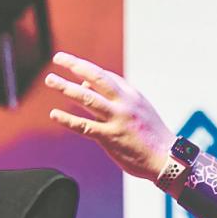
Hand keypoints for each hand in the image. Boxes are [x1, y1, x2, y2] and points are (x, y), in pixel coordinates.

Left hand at [45, 52, 175, 180]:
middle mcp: (124, 103)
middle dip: (76, 65)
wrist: (166, 159)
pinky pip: (84, 126)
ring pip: (87, 98)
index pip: (106, 76)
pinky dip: (67, 119)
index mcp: (132, 95)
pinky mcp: (110, 137)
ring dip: (66, 87)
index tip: (73, 67)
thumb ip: (118, 100)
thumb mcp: (140, 110)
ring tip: (50, 79)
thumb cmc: (151, 136)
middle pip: (96, 77)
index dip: (87, 70)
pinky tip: (54, 114)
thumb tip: (92, 89)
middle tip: (57, 58)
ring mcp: (117, 119)